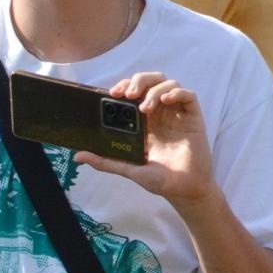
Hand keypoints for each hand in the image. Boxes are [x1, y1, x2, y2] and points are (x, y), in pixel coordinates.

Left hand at [74, 72, 215, 207]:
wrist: (184, 192)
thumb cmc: (159, 180)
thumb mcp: (128, 168)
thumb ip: (105, 161)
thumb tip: (78, 156)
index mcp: (144, 121)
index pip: (134, 91)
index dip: (124, 85)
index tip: (113, 93)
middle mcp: (160, 113)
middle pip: (151, 81)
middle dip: (139, 80)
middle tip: (129, 94)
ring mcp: (177, 114)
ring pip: (168, 84)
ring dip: (154, 89)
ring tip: (146, 107)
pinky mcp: (193, 118)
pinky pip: (189, 95)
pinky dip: (177, 92)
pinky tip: (166, 101)